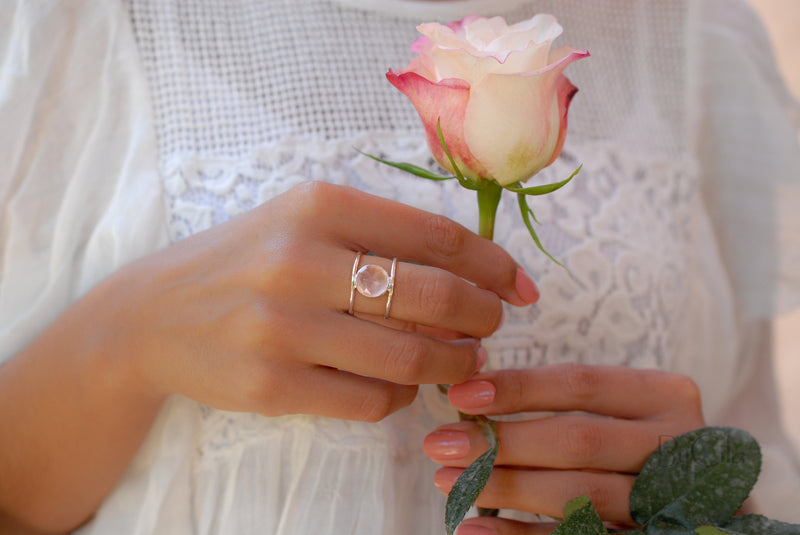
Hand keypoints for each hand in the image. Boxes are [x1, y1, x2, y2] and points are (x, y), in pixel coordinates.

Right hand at [102, 181, 536, 420]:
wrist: (152, 316)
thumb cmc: (243, 262)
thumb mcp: (301, 221)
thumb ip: (379, 234)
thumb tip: (471, 271)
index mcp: (318, 206)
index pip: (434, 235)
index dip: (493, 263)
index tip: (520, 285)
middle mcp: (300, 262)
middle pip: (432, 297)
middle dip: (483, 316)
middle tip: (494, 326)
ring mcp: (283, 329)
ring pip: (409, 356)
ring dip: (453, 363)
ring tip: (463, 361)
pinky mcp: (271, 386)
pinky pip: (371, 399)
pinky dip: (402, 395)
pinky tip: (401, 385)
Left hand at [423, 363, 704, 533]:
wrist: (694, 501)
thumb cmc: (634, 448)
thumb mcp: (616, 414)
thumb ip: (564, 405)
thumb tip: (471, 401)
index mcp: (667, 396)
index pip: (581, 383)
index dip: (517, 388)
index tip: (460, 395)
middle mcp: (680, 444)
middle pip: (577, 439)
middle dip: (501, 442)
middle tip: (440, 444)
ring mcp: (674, 499)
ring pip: (579, 494)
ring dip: (505, 488)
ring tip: (449, 482)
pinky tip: (475, 530)